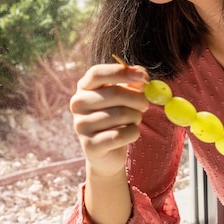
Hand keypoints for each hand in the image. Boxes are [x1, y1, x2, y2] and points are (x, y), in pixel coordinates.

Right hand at [70, 62, 148, 178]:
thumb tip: (143, 76)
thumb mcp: (125, 96)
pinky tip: (129, 134)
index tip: (143, 76)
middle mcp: (78, 104)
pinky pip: (121, 135)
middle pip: (114, 93)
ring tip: (134, 120)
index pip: (97, 73)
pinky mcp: (90, 145)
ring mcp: (81, 125)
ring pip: (121, 115)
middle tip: (146, 105)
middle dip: (138, 99)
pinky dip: (133, 133)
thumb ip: (134, 82)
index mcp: (84, 87)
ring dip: (136, 117)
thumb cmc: (117, 117)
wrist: (107, 151)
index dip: (121, 72)